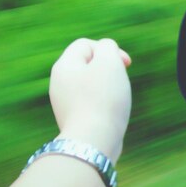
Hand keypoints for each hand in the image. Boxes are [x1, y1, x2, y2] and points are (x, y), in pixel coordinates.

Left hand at [49, 38, 131, 163]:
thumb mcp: (109, 63)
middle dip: (109, 70)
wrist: (93, 142)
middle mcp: (59, 84)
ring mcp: (64, 104)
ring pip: (91, 86)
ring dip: (108, 89)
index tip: (126, 64)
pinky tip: (111, 116)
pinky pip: (91, 104)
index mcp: (63, 66)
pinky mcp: (74, 121)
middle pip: (88, 65)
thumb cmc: (103, 100)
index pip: (86, 45)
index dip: (109, 49)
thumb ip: (108, 47)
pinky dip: (104, 106)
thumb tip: (106, 50)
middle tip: (121, 82)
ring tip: (117, 101)